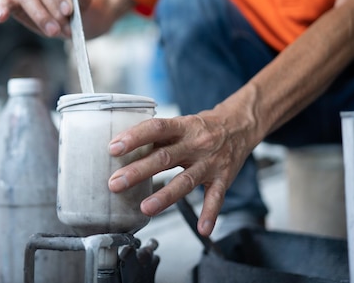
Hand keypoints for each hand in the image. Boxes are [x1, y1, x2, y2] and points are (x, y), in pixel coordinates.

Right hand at [0, 0, 91, 37]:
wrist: (73, 19)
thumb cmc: (77, 6)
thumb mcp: (84, 1)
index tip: (69, 10)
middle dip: (54, 11)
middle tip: (66, 28)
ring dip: (41, 17)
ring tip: (54, 32)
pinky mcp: (16, 4)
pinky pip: (6, 3)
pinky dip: (2, 9)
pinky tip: (1, 18)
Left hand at [107, 111, 255, 236]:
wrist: (239, 126)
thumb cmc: (202, 127)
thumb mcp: (180, 123)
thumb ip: (157, 137)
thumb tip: (123, 148)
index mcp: (183, 126)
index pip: (156, 128)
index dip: (134, 137)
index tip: (113, 148)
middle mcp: (196, 144)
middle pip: (165, 158)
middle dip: (138, 172)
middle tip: (116, 183)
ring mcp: (210, 163)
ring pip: (186, 181)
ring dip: (165, 196)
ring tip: (145, 208)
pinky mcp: (223, 179)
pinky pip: (216, 198)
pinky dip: (210, 214)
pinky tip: (202, 229)